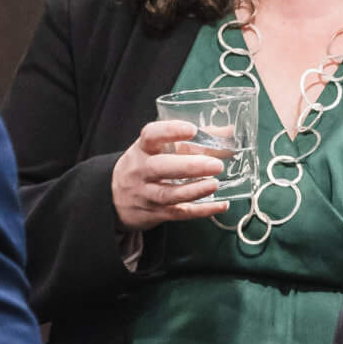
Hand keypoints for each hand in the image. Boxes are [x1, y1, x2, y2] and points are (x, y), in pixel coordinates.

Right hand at [109, 120, 229, 230]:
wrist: (115, 199)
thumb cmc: (145, 167)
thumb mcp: (159, 150)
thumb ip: (192, 141)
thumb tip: (227, 131)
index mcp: (142, 149)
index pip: (151, 135)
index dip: (171, 131)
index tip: (192, 130)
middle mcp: (140, 171)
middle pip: (160, 168)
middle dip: (189, 166)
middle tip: (215, 164)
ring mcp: (146, 194)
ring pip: (168, 194)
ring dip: (194, 190)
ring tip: (215, 184)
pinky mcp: (156, 213)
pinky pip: (179, 213)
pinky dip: (201, 211)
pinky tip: (220, 205)